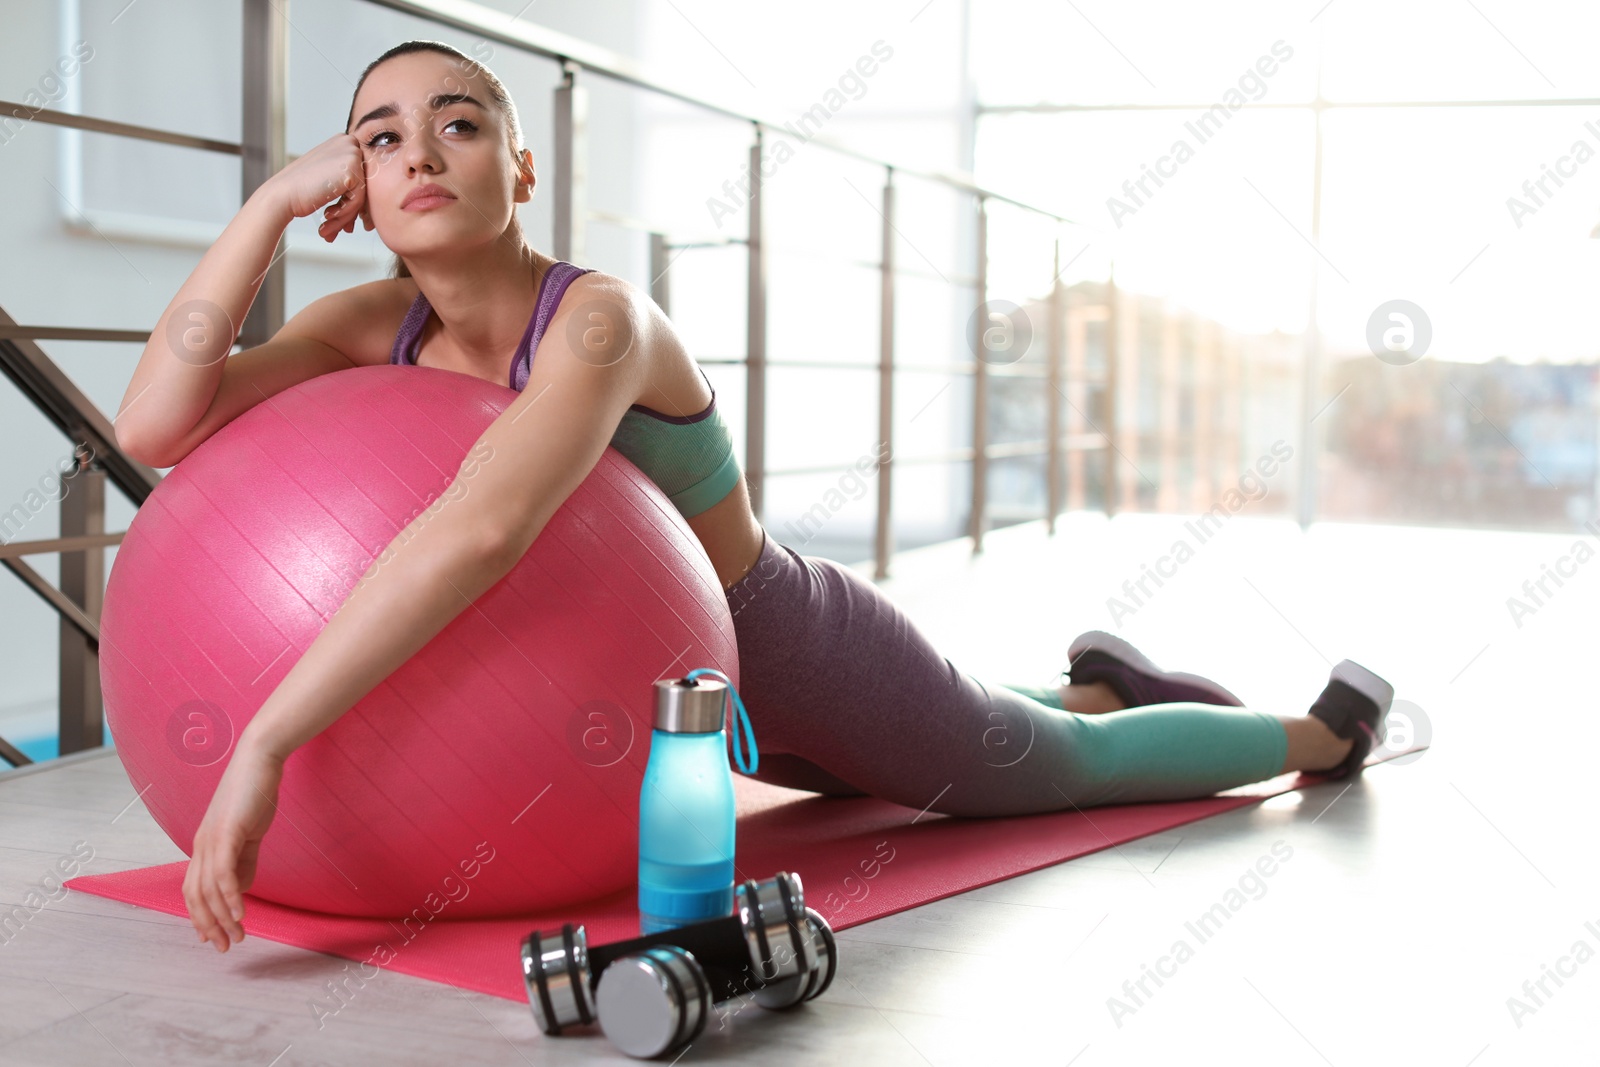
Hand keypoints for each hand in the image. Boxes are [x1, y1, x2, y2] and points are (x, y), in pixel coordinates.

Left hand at [182, 742, 284, 952]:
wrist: (260, 758)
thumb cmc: (255, 791)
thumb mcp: (249, 832)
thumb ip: (244, 860)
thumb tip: (241, 888)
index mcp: (204, 845)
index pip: (193, 889)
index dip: (200, 916)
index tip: (213, 938)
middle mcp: (200, 845)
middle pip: (195, 896)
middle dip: (209, 925)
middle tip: (225, 947)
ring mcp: (211, 839)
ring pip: (208, 890)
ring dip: (221, 918)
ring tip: (237, 936)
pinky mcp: (227, 833)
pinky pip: (224, 873)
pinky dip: (231, 897)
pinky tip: (241, 913)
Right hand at [262, 132, 373, 241]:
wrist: (282, 195)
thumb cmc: (301, 190)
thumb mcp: (328, 178)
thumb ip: (349, 181)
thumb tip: (369, 203)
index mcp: (344, 141)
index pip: (361, 178)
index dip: (354, 203)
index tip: (346, 223)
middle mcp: (350, 143)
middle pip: (363, 187)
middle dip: (351, 212)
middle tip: (343, 231)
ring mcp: (352, 154)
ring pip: (361, 196)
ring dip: (346, 217)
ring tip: (329, 230)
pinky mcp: (353, 169)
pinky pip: (358, 200)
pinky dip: (345, 214)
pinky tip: (326, 219)